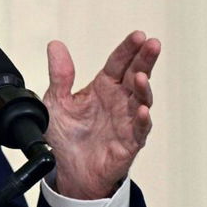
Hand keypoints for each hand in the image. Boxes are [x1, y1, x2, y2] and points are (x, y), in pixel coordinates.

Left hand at [43, 31, 158, 199]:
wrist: (69, 170)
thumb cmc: (67, 136)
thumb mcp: (56, 101)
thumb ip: (60, 75)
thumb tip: (55, 46)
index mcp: (103, 87)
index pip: (118, 63)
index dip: (128, 49)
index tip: (137, 35)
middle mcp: (119, 101)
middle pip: (136, 75)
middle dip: (145, 59)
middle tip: (151, 44)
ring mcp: (127, 120)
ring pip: (141, 100)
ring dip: (143, 88)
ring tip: (140, 77)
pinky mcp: (129, 142)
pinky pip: (140, 129)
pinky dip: (142, 120)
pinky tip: (142, 110)